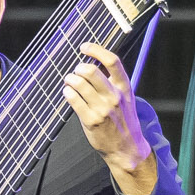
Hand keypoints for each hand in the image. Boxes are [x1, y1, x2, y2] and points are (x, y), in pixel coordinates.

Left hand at [61, 42, 158, 194]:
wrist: (127, 148)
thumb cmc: (123, 121)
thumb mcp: (125, 98)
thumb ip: (112, 82)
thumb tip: (92, 64)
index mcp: (124, 87)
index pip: (112, 61)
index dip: (96, 50)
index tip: (84, 47)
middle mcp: (114, 96)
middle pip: (91, 70)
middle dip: (78, 67)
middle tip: (76, 71)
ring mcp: (102, 108)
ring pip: (79, 83)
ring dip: (70, 79)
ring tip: (69, 82)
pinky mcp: (91, 120)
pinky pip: (73, 99)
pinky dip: (67, 92)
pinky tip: (68, 93)